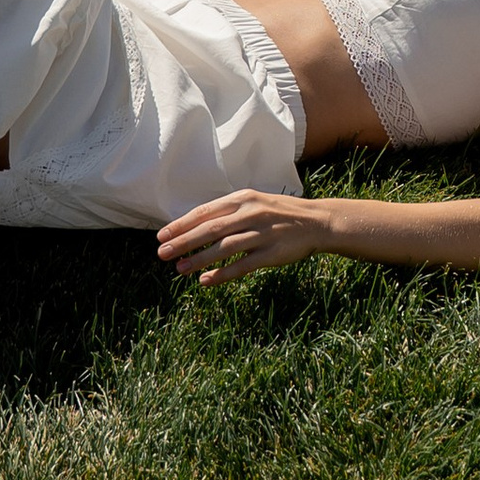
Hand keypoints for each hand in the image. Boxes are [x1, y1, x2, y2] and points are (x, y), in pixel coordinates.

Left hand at [157, 189, 325, 282]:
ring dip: (200, 259)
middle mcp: (251, 213)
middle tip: (162, 253)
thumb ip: (229, 211)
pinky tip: (205, 281)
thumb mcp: (255, 202)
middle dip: (184, 242)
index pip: (205, 212)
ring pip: (224, 248)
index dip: (182, 224)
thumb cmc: (280, 213)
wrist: (317, 222)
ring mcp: (262, 234)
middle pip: (210, 229)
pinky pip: (243, 265)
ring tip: (179, 269)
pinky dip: (222, 273)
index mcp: (243, 199)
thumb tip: (195, 225)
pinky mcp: (272, 253)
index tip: (162, 235)